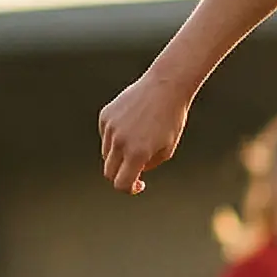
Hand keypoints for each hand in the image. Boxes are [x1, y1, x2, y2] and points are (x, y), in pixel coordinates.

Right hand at [99, 74, 192, 194]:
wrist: (166, 87)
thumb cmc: (171, 120)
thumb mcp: (166, 149)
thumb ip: (148, 165)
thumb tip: (133, 171)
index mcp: (137, 153)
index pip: (121, 183)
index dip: (129, 189)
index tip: (138, 184)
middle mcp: (119, 142)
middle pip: (109, 172)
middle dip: (121, 175)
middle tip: (136, 171)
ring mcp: (110, 128)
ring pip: (106, 154)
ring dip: (119, 156)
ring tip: (139, 142)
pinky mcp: (105, 115)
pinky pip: (105, 136)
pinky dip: (115, 139)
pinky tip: (132, 127)